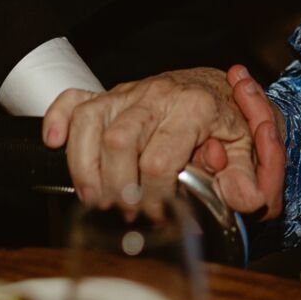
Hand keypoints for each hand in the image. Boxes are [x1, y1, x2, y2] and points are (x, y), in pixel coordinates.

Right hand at [43, 66, 283, 218]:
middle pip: (119, 141)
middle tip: (126, 212)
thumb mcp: (246, 145)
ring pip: (90, 123)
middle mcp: (156, 96)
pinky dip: (58, 120)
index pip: (159, 159)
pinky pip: (73, 100)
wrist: (215, 84)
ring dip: (85, 167)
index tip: (160, 215)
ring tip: (95, 199)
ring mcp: (127, 93)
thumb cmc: (226, 116)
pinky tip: (54, 142)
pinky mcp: (108, 95)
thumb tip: (244, 200)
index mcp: (193, 107)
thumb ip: (245, 174)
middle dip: (117, 186)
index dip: (154, 196)